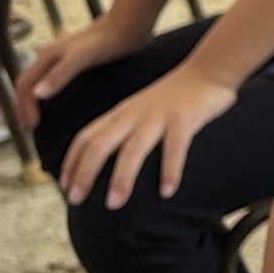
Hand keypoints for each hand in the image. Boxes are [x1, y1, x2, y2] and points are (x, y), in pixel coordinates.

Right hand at [15, 18, 144, 130]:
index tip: (31, 127)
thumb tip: (37, 94)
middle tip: (28, 127)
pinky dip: (48, 90)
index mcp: (47, 56)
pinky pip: (54, 77)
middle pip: (27, 82)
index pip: (25, 85)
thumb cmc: (107, 40)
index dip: (24, 107)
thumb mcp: (81, 58)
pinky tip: (59, 99)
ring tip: (37, 116)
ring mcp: (63, 55)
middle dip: (23, 104)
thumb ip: (59, 75)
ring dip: (33, 98)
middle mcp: (51, 55)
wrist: (129, 24)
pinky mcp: (77, 57)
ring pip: (39, 78)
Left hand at [60, 64, 237, 208]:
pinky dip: (169, 170)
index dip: (71, 161)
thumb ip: (125, 127)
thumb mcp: (141, 107)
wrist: (209, 68)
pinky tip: (167, 191)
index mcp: (122, 113)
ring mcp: (159, 117)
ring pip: (133, 149)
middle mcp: (135, 115)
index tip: (64, 186)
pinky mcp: (184, 119)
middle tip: (75, 199)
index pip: (86, 137)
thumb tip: (109, 156)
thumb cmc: (177, 94)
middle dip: (84, 172)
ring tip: (113, 204)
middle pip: (100, 144)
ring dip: (121, 178)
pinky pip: (174, 148)